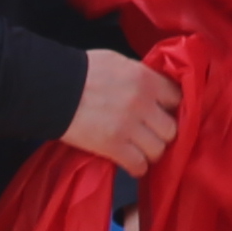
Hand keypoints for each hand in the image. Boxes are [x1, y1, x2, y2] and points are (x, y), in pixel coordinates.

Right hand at [65, 50, 181, 171]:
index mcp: (146, 79)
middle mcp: (143, 103)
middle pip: (172, 129)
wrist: (53, 88)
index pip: (178, 99)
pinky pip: (138, 164)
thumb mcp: (119, 63)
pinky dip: (137, 167)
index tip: (164, 114)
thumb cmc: (84, 71)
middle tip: (152, 135)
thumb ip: (141, 76)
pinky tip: (132, 163)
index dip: (172, 109)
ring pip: (158, 150)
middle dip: (163, 134)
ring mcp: (129, 126)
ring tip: (141, 150)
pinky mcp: (113, 146)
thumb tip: (155, 89)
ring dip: (151, 152)